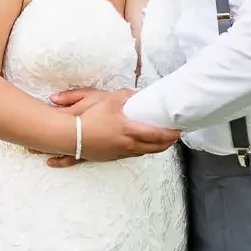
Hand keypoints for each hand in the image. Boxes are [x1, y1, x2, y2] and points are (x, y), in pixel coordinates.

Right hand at [46, 90, 180, 167]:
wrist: (71, 136)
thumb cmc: (89, 118)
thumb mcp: (108, 100)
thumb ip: (125, 95)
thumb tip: (136, 94)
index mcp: (129, 131)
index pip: (156, 135)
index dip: (170, 134)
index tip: (179, 131)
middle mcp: (128, 145)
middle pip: (154, 148)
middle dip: (167, 143)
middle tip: (175, 137)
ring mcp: (120, 153)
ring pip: (143, 153)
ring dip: (155, 148)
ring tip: (161, 142)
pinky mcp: (111, 157)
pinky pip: (131, 154)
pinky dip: (141, 150)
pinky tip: (140, 146)